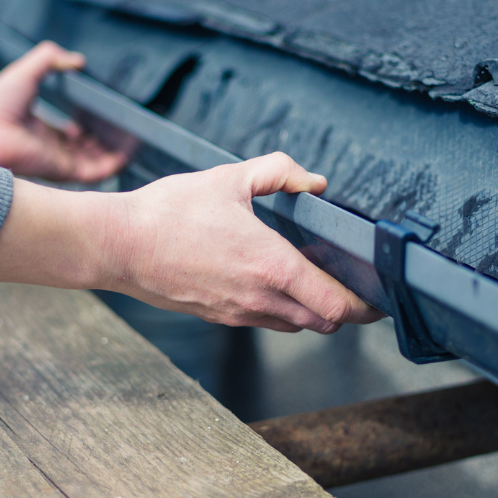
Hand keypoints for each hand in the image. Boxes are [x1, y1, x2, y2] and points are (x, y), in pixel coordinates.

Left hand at [0, 41, 127, 181]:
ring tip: (132, 139)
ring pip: (94, 161)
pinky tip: (127, 152)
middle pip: (84, 148)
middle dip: (103, 141)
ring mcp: (58, 161)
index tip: (101, 116)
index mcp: (38, 128)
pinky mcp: (65, 171)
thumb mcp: (25, 71)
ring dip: (113, 152)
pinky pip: (96, 172)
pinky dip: (114, 164)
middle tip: (122, 129)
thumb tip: (76, 59)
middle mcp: (49, 147)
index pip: (68, 132)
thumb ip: (49, 59)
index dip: (85, 125)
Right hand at [0, 152, 382, 333]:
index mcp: (270, 264)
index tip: (379, 295)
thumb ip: (279, 172)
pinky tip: (274, 282)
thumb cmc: (169, 212)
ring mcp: (238, 313)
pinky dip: (283, 309)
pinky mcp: (220, 317)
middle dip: (345, 307)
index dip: (365, 305)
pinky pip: (266, 321)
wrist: (118, 246)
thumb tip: (314, 182)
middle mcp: (259, 297)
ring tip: (316, 281)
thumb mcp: (228, 178)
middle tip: (353, 284)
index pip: (336, 304)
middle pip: (324, 321)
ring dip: (313, 310)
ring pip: (296, 325)